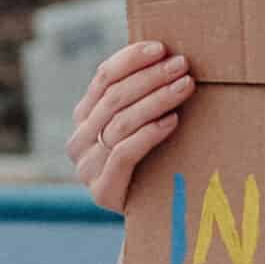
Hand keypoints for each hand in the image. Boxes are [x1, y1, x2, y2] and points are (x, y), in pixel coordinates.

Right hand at [70, 41, 194, 213]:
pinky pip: (124, 153)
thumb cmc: (153, 159)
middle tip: (182, 65)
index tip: (161, 47)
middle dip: (151, 77)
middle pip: (114, 98)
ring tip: (185, 87)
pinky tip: (172, 121)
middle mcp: (79, 139)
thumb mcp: (141, 122)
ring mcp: (87, 167)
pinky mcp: (102, 191)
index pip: (103, 77)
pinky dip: (149, 133)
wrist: (151, 215)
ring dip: (156, 100)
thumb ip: (142, 94)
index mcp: (84, 116)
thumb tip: (169, 53)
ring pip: (120, 123)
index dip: (131, 59)